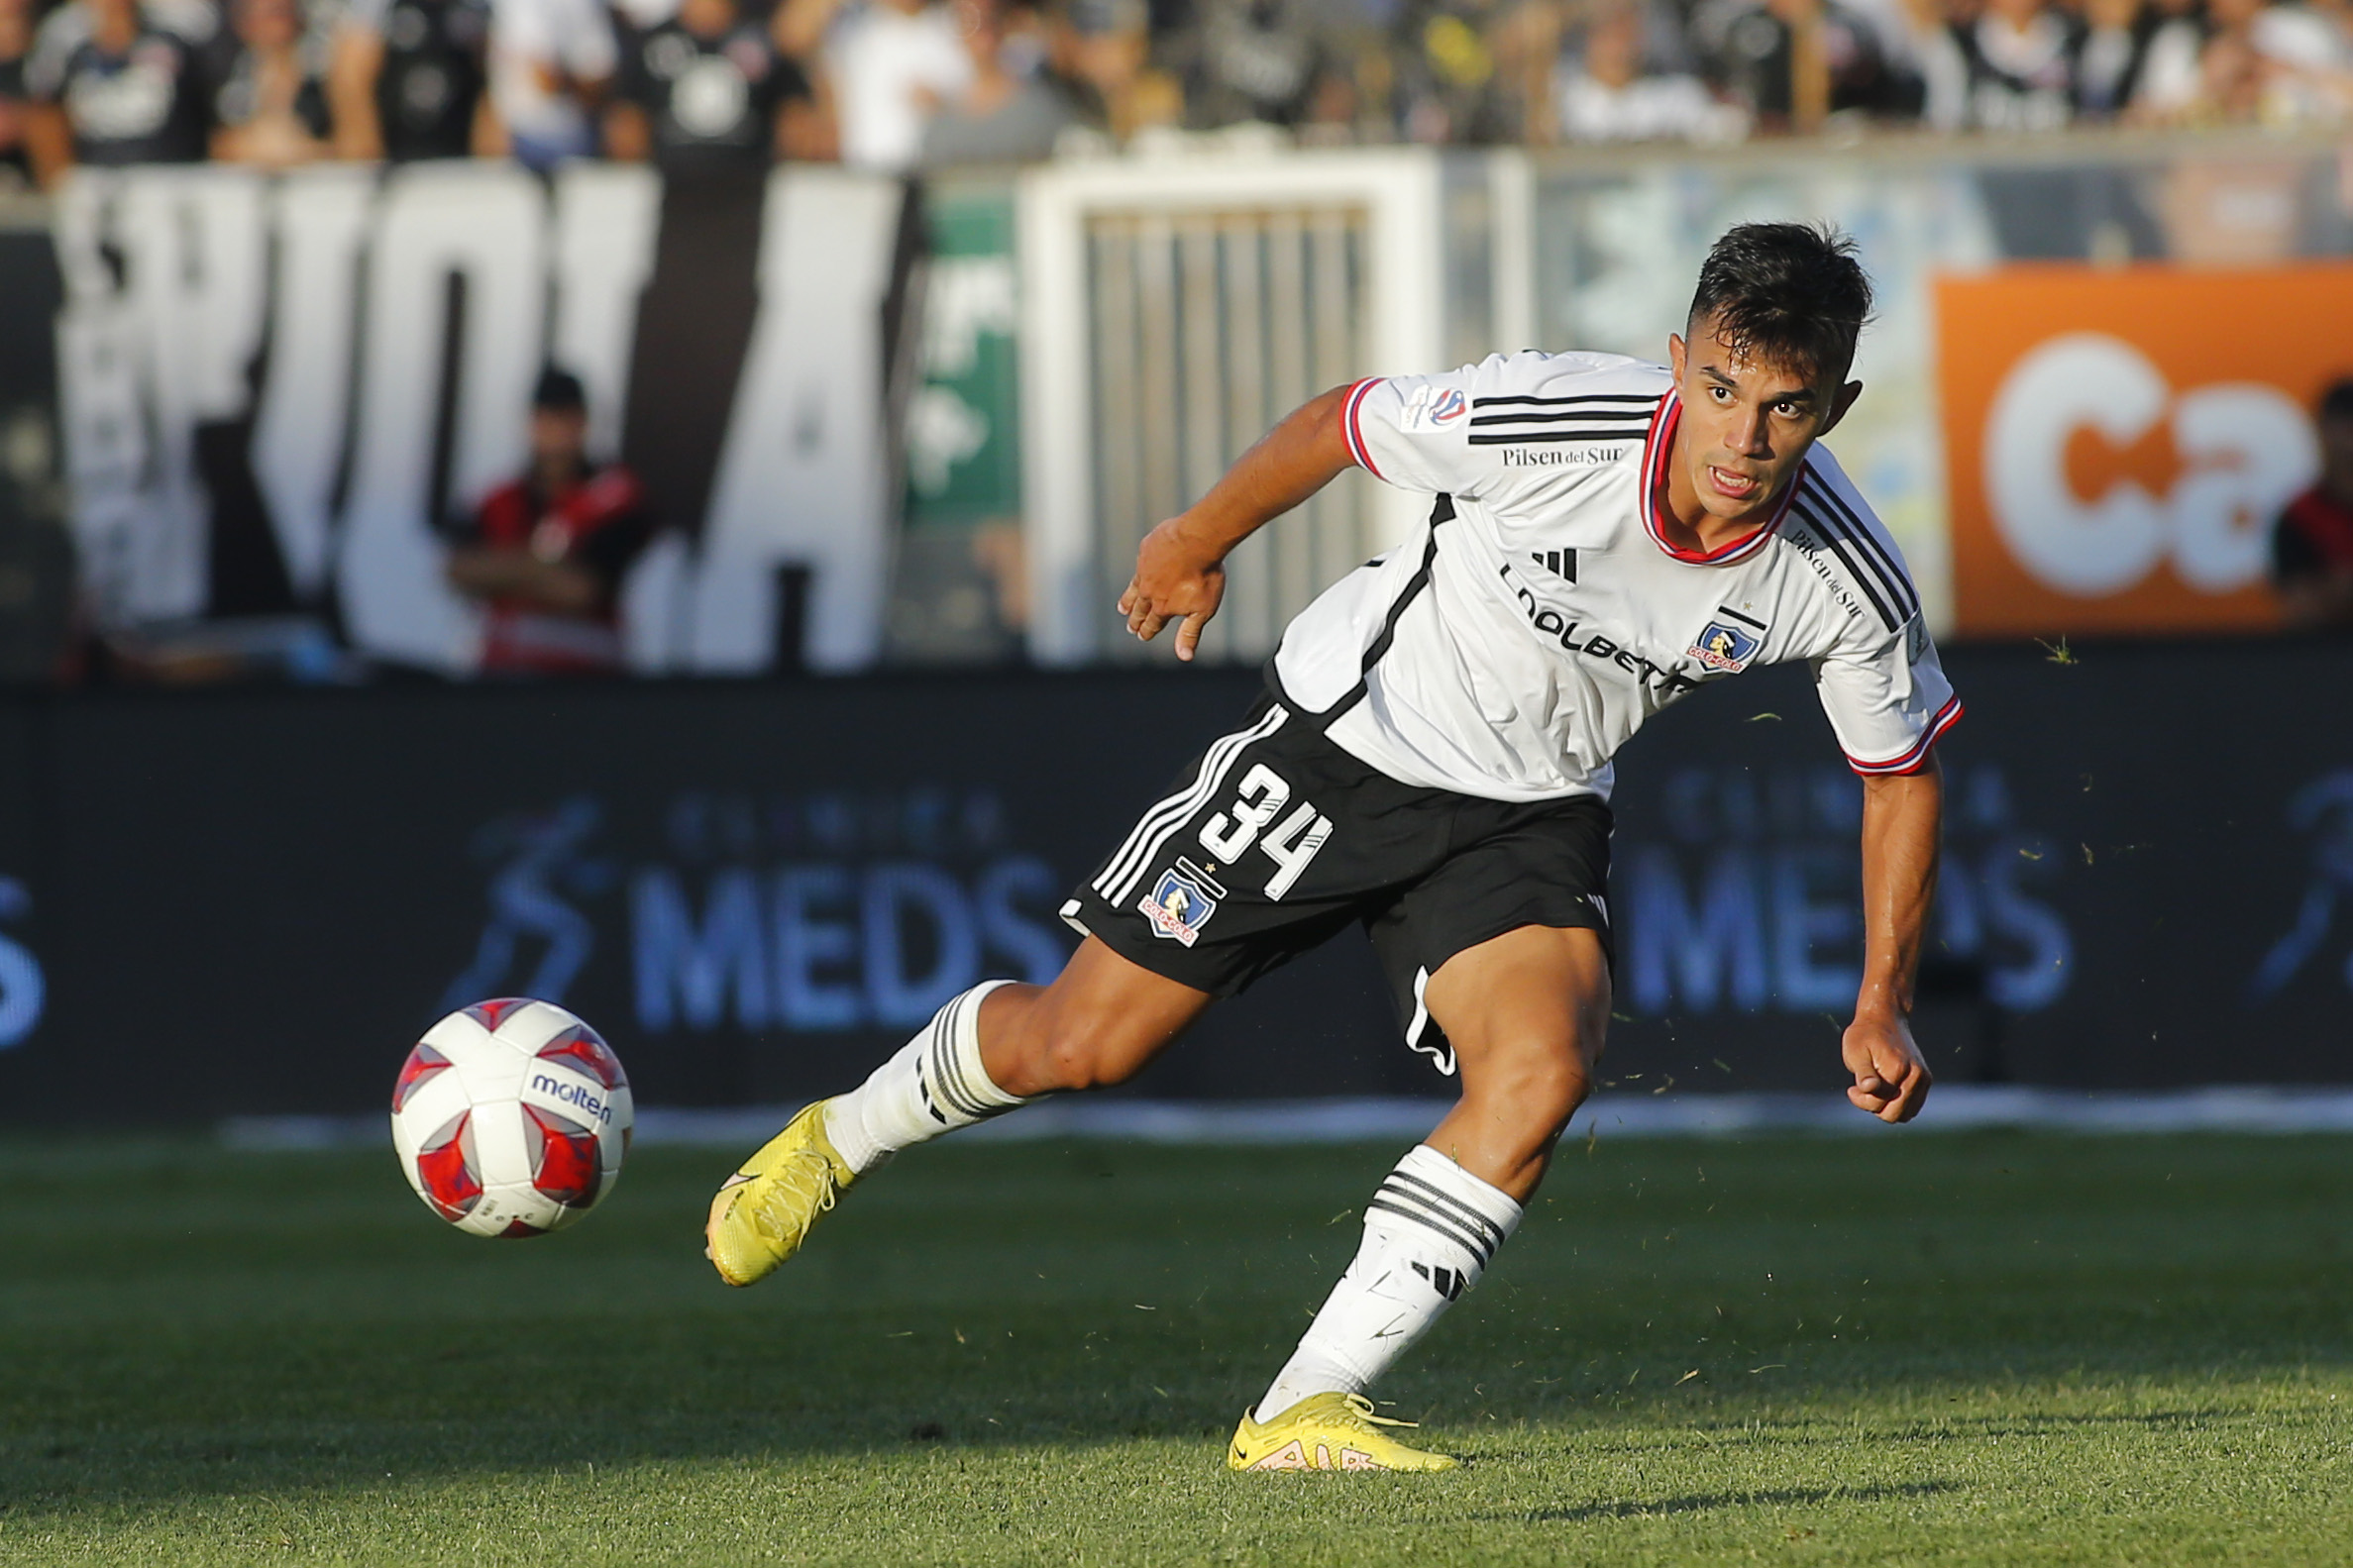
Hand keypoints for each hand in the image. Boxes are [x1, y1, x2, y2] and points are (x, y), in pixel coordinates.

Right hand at [1118, 516, 1225, 661]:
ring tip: (1123, 607)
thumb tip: (1184, 657)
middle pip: (1140, 609)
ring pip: (1134, 589)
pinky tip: (1139, 573)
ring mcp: (1145, 570)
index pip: (1152, 624)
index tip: (1142, 636)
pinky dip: (1139, 573)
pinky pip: (1141, 565)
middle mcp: (1149, 591)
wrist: (1198, 541)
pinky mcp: (1147, 551)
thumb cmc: (1204, 577)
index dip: (1147, 631)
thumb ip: (1190, 633)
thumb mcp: (1203, 610)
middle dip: (1136, 620)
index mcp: (1162, 607)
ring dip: (1129, 600)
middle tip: (1131, 627)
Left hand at [1841, 1013, 1930, 1123]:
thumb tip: (1869, 1089)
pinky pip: (1912, 1108)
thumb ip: (1863, 1073)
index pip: (1878, 1105)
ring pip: (1904, 1115)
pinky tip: (1885, 1090)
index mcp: (1898, 1070)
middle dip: (1874, 1106)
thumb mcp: (1855, 1052)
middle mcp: (1916, 1077)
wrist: (1885, 1017)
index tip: (1852, 1087)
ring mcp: (1924, 1080)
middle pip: (1893, 1115)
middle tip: (1863, 1089)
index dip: (1860, 1099)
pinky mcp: (1926, 1081)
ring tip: (1875, 1089)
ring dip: (1887, 1108)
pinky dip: (1898, 1105)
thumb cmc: (1865, 1035)